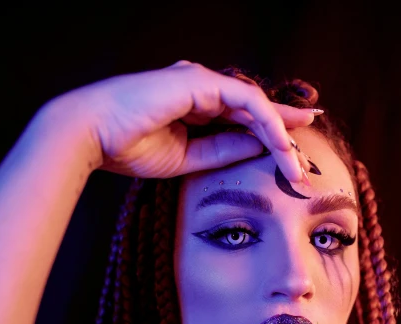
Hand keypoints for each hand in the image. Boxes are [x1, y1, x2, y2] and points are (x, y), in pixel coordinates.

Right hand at [49, 61, 315, 180]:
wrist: (93, 136)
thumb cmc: (128, 148)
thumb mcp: (187, 159)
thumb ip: (222, 151)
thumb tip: (259, 149)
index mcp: (195, 107)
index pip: (243, 122)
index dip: (271, 137)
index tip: (294, 158)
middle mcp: (202, 90)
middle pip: (256, 112)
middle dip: (286, 136)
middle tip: (306, 164)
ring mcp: (202, 82)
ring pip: (256, 107)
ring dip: (281, 136)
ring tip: (298, 164)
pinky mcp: (201, 81)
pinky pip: (246, 102)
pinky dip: (268, 122)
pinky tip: (282, 144)